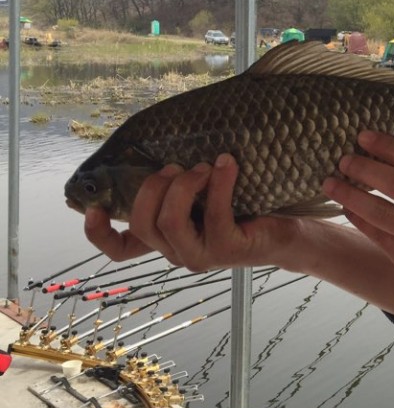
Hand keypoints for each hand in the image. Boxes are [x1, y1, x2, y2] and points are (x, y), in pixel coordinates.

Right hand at [83, 154, 300, 270]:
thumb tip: (163, 152)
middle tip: (178, 167)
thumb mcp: (205, 196)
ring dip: (183, 186)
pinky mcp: (227, 249)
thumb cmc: (245, 209)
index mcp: (166, 240)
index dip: (100, 234)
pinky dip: (219, 182)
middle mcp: (177, 252)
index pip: (120, 251)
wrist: (288, 232)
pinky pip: (214, 213)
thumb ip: (180, 186)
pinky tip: (227, 164)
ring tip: (203, 167)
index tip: (91, 208)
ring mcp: (201, 255)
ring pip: (170, 221)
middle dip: (153, 186)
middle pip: (143, 223)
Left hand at [322, 130, 393, 307]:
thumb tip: (389, 153)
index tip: (364, 137)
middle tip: (343, 159)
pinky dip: (360, 220)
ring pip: (381, 212)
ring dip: (351, 195)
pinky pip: (378, 236)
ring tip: (331, 183)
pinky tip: (347, 208)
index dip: (388, 147)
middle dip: (365, 168)